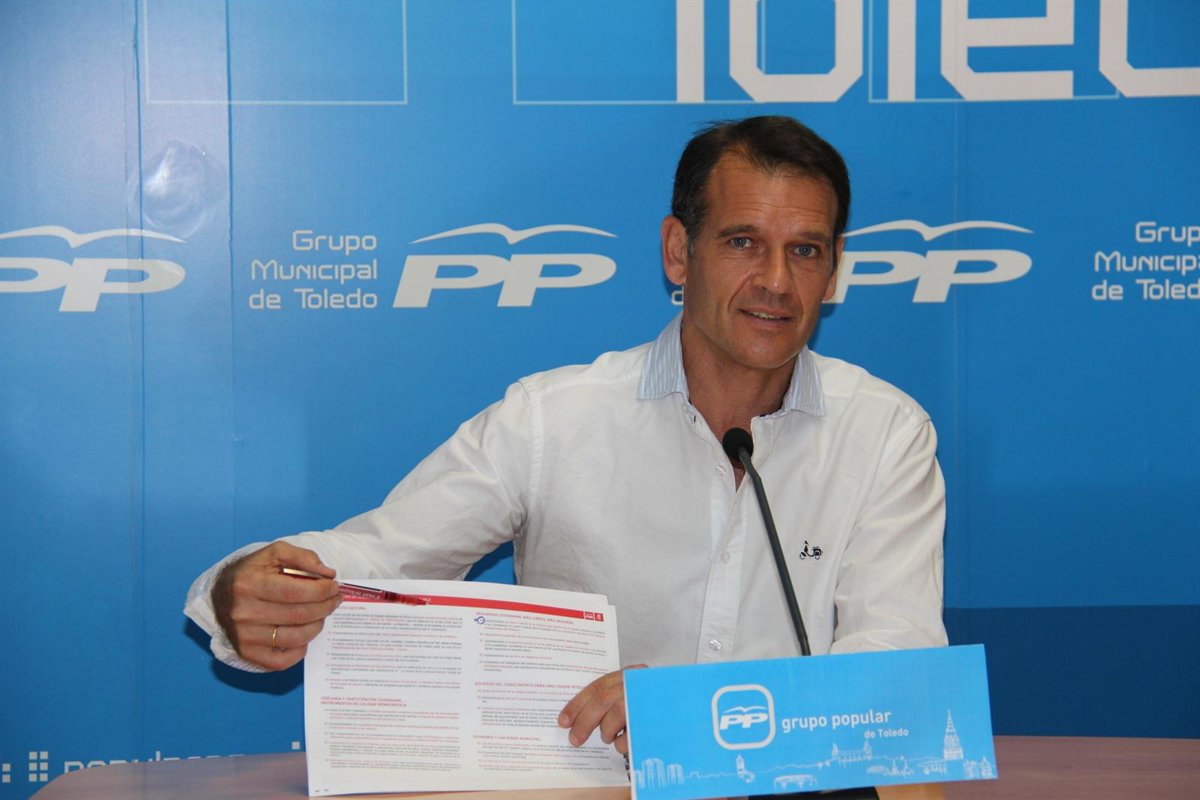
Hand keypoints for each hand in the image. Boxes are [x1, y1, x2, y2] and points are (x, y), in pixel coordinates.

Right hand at [212, 541, 341, 669]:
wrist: (220, 594)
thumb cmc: (253, 572)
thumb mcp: (274, 553)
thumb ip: (302, 557)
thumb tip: (328, 574)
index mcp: (248, 584)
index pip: (294, 592)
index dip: (321, 591)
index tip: (334, 587)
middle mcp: (243, 612)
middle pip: (298, 615)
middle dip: (325, 607)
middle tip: (335, 599)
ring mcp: (244, 637)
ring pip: (295, 638)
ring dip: (317, 626)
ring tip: (322, 614)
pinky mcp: (247, 654)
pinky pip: (283, 661)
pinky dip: (301, 649)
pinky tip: (304, 633)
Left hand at [558, 664, 647, 754]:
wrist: (692, 714)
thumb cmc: (655, 705)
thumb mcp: (636, 693)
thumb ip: (614, 697)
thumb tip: (582, 714)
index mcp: (631, 675)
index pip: (598, 687)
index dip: (577, 704)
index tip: (563, 720)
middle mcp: (639, 684)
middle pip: (603, 699)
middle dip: (584, 721)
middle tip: (574, 739)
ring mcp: (649, 700)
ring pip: (616, 714)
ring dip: (606, 731)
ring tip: (608, 737)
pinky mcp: (656, 720)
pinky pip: (631, 735)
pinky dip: (622, 744)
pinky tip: (625, 742)